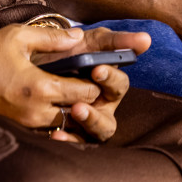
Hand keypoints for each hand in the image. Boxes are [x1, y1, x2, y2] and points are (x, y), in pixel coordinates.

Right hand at [0, 25, 144, 141]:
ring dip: (74, 106)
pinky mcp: (24, 125)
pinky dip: (59, 113)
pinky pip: (53, 125)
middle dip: (89, 96)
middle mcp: (40, 110)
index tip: (96, 68)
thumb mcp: (18, 36)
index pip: (87, 92)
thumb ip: (52, 37)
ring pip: (69, 120)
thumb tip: (78, 36)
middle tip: (89, 77)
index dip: (96, 80)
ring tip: (73, 86)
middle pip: (82, 110)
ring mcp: (31, 121)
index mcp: (41, 87)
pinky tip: (55, 96)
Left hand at [33, 26, 146, 140]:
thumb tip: (146, 39)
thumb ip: (115, 41)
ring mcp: (88, 123)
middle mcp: (102, 107)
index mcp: (109, 86)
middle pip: (109, 117)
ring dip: (88, 124)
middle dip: (97, 111)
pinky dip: (68, 139)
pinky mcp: (72, 133)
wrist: (35, 61)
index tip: (97, 69)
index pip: (119, 85)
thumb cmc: (70, 51)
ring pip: (97, 132)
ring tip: (74, 113)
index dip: (111, 78)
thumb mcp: (89, 42)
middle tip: (80, 103)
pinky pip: (74, 141)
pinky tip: (56, 134)